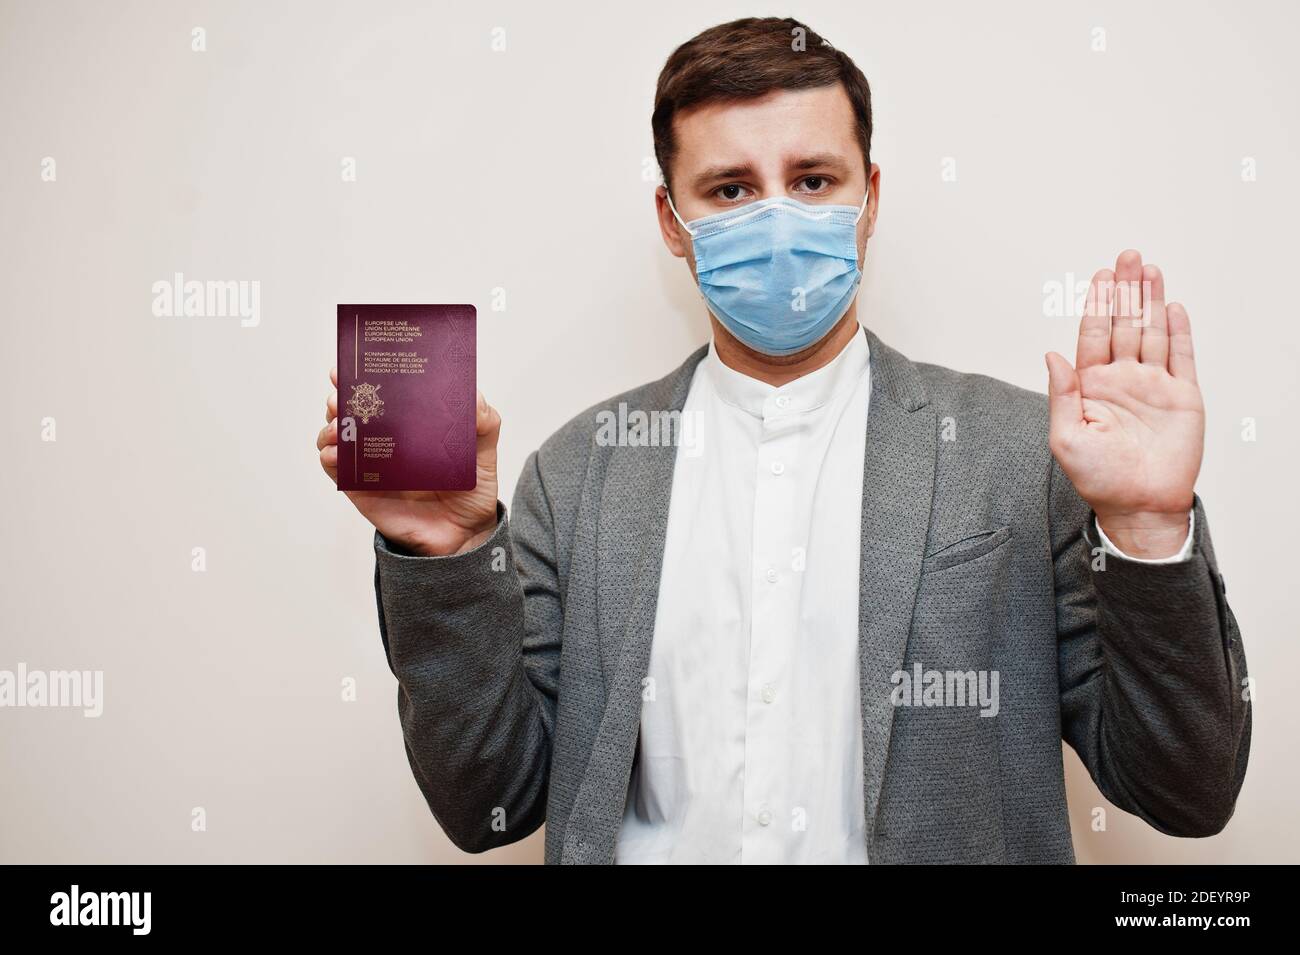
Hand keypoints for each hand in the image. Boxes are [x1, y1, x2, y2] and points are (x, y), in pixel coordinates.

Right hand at [317, 367, 501, 555]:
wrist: (465, 532)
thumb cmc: (472, 486)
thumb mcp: (484, 448)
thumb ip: (483, 420)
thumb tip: (472, 395)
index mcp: (409, 419)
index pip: (381, 389)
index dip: (364, 373)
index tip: (353, 360)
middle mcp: (385, 436)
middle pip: (350, 406)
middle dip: (340, 395)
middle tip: (342, 394)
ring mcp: (369, 461)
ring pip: (335, 434)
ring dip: (331, 425)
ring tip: (340, 425)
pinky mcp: (360, 487)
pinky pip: (335, 469)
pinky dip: (330, 457)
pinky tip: (337, 453)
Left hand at [1046, 250, 1202, 558]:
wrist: (1140, 506)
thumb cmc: (1098, 479)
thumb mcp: (1065, 437)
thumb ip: (1061, 394)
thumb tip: (1052, 354)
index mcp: (1091, 386)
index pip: (1094, 336)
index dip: (1098, 306)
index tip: (1100, 278)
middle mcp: (1122, 379)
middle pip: (1124, 325)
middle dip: (1125, 291)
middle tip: (1127, 257)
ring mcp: (1153, 385)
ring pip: (1151, 333)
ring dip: (1150, 301)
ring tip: (1149, 270)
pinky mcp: (1182, 396)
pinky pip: (1181, 357)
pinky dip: (1177, 331)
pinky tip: (1172, 307)